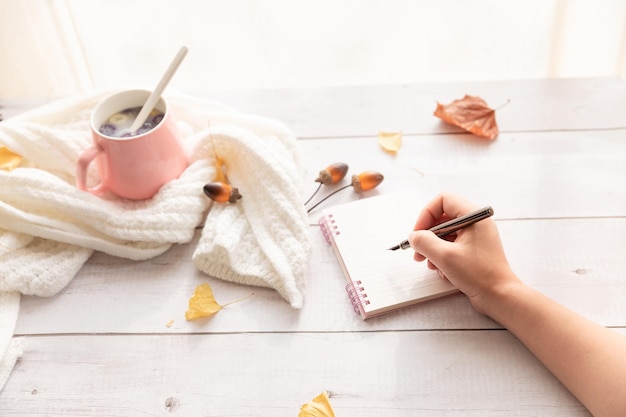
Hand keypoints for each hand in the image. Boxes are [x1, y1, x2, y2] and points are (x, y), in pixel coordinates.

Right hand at [409, 193, 519, 315]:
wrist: (499, 297)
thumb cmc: (480, 276)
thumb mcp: (444, 256)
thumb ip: (424, 242)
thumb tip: (414, 236)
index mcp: (474, 217)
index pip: (443, 200)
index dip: (426, 214)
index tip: (418, 233)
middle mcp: (476, 223)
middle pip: (442, 217)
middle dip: (427, 235)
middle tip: (418, 250)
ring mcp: (475, 237)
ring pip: (445, 234)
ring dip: (433, 248)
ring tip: (430, 264)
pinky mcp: (473, 250)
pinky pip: (451, 246)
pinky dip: (442, 256)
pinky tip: (442, 271)